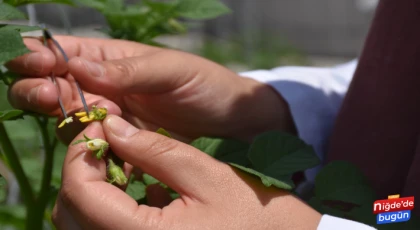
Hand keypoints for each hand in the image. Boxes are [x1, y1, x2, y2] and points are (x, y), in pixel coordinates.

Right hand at [6, 36, 294, 142]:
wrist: (229, 118)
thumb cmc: (205, 83)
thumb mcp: (170, 70)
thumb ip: (127, 70)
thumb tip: (78, 66)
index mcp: (112, 58)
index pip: (66, 53)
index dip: (43, 57)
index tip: (32, 68)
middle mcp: (105, 85)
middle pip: (57, 85)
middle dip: (42, 89)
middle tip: (44, 96)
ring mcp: (112, 115)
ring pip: (70, 116)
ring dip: (61, 117)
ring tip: (66, 117)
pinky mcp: (122, 141)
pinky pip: (94, 144)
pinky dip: (86, 145)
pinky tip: (88, 147)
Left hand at [52, 115, 319, 229]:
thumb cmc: (255, 214)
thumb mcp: (206, 174)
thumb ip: (154, 148)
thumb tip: (111, 126)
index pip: (80, 194)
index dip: (81, 154)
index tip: (99, 126)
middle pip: (70, 213)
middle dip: (81, 171)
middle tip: (108, 141)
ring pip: (80, 226)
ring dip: (89, 190)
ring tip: (121, 162)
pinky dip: (104, 208)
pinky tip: (134, 188)